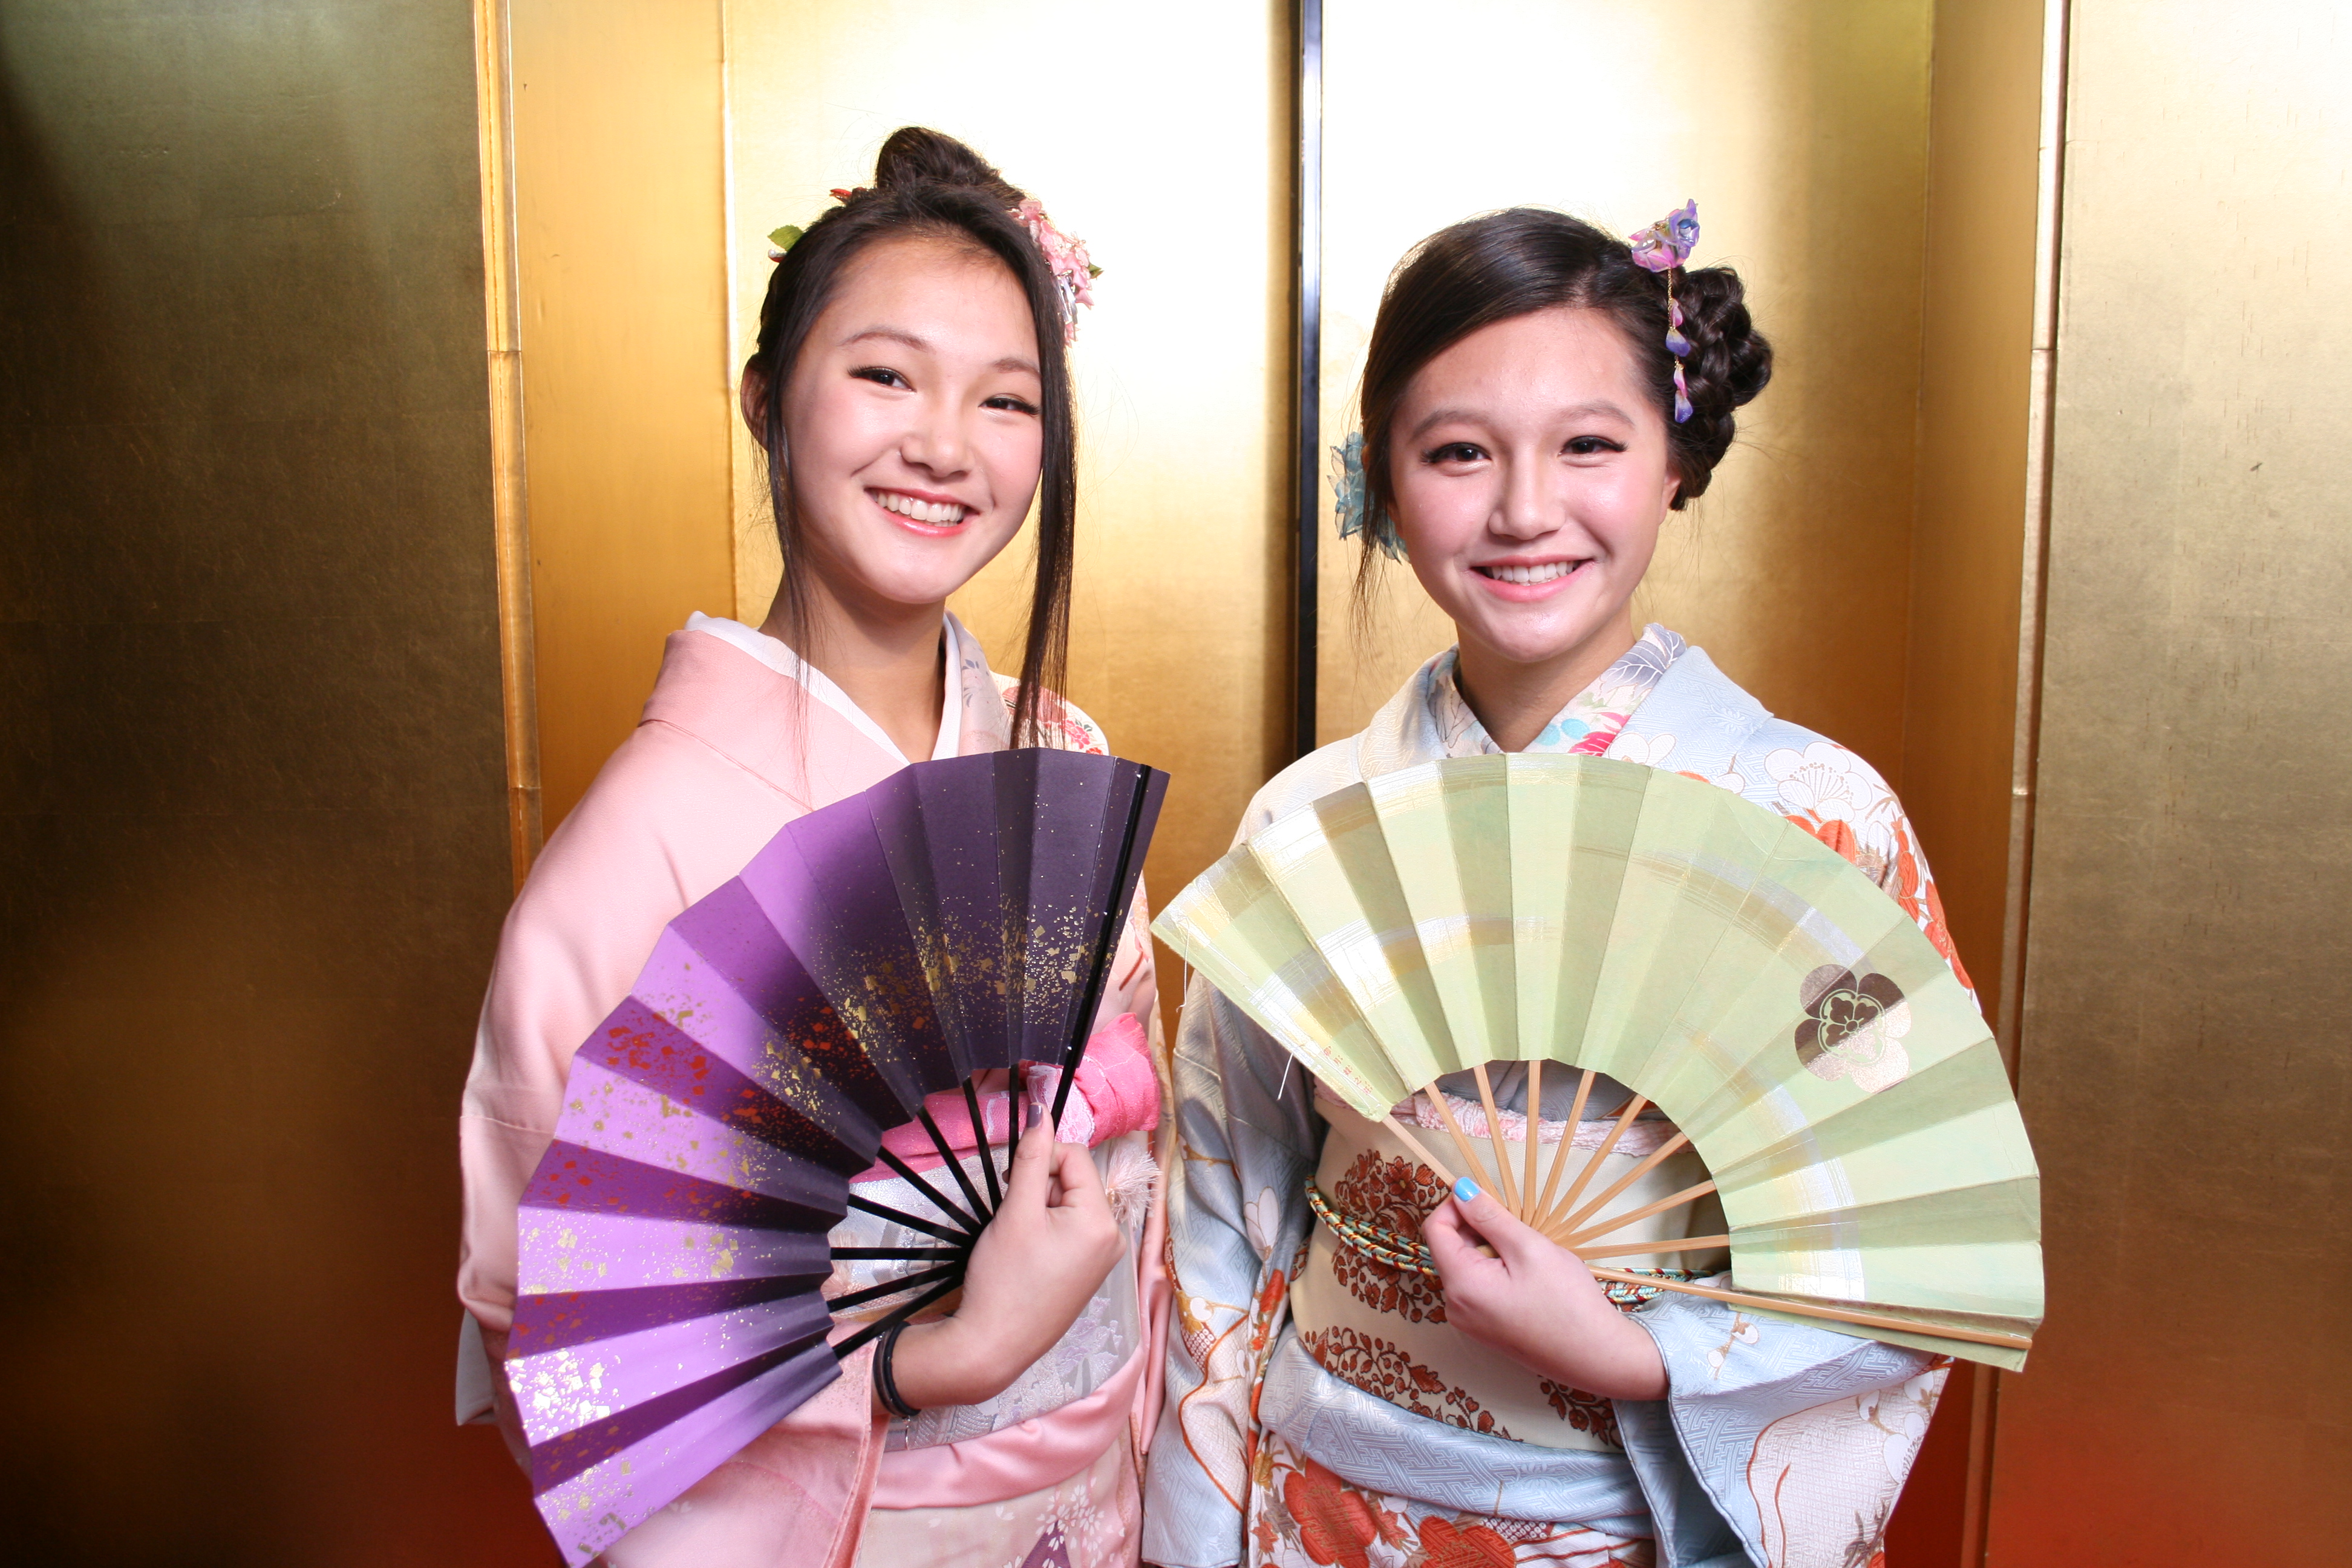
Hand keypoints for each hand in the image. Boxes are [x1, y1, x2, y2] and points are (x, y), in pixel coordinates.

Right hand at [886, 1116, 1125, 1410]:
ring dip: (1040, 1209)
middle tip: (1015, 1220)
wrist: (992, 1347)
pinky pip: (1070, 1231)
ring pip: (1069, 1205)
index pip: (1076, 1157)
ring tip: (1019, 1242)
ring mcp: (1102, 1259)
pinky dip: (1045, 1231)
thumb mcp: (1017, 1211)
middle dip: (1041, 1189)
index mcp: (1103, 1221)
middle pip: (1075, 1181)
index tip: (1014, 1186)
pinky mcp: (1087, 1273)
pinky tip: (1027, 1256)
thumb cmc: (1004, 1280)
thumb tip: (1042, 1108)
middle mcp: (1113, 1238)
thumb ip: (1033, 1156)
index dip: (1041, 1160)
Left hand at [1419, 1178, 1668, 1399]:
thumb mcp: (1529, 1249)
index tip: (1486, 1195)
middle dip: (1477, 1227)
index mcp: (1461, 1285)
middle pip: (1450, 1248)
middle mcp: (1456, 1307)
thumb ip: (1490, 1217)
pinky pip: (1478, 1287)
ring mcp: (1470, 1321)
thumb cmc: (1567, 1303)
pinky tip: (1527, 1274)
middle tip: (1517, 1225)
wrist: (1596, 1357)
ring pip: (1466, 1266)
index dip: (1455, 1205)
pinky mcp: (1486, 1329)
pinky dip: (1495, 1269)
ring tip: (1527, 1252)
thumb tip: (1460, 1190)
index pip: (1436, 1229)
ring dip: (1489, 1248)